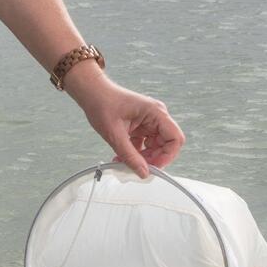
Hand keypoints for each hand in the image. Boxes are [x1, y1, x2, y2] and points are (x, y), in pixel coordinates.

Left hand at [62, 68, 185, 178]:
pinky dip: (135, 152)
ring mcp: (148, 121)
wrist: (92, 93)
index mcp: (155, 112)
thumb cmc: (102, 104)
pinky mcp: (140, 125)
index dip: (168, 156)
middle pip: (166, 145)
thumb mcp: (115, 134)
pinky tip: (121, 156)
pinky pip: (144, 144)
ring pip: (155, 146)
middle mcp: (155, 116)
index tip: (154, 167)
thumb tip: (143, 173)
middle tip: (136, 167)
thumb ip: (130, 155)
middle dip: (152, 159)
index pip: (175, 138)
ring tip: (124, 161)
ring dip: (142, 157)